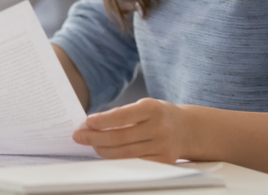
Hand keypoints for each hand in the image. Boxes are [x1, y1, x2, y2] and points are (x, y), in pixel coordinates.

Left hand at [72, 98, 190, 162]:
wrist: (187, 129)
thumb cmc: (160, 115)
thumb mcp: (145, 105)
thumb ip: (122, 114)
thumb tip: (93, 124)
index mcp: (153, 109)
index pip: (121, 117)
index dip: (101, 121)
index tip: (86, 122)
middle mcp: (159, 128)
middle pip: (119, 138)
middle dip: (95, 138)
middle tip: (79, 136)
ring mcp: (162, 147)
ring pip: (124, 154)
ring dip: (102, 150)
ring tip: (91, 144)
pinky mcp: (163, 161)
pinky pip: (133, 163)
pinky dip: (116, 158)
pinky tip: (106, 153)